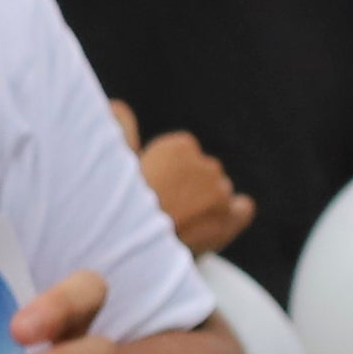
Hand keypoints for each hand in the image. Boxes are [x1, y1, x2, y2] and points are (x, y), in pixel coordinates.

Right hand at [115, 101, 251, 258]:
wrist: (125, 247)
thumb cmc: (112, 204)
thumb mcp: (110, 160)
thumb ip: (119, 125)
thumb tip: (119, 106)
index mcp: (180, 147)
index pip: (182, 150)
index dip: (165, 167)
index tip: (150, 182)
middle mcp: (207, 166)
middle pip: (201, 170)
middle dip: (186, 183)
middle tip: (160, 205)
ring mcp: (221, 195)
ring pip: (217, 191)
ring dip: (203, 201)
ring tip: (176, 220)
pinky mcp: (230, 220)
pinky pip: (242, 209)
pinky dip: (235, 211)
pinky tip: (218, 219)